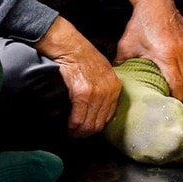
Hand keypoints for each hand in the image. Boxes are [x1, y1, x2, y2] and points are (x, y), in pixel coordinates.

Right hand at [36, 15, 121, 136]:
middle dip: (87, 133)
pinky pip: (78, 118)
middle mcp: (108, 91)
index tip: (88, 131)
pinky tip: (67, 127)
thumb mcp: (102, 72)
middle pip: (99, 123)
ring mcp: (96, 92)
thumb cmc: (82, 57)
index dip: (97, 127)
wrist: (69, 46)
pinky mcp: (82, 93)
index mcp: (115, 87)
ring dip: (78, 132)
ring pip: (88, 123)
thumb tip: (100, 110)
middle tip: (77, 136)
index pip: (109, 117)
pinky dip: (72, 126)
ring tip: (71, 134)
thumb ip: (104, 90)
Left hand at [114, 0, 182, 97]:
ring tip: (178, 92)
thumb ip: (121, 65)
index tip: (168, 107)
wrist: (155, 2)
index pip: (178, 86)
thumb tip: (116, 80)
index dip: (174, 100)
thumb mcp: (126, 46)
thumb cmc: (141, 23)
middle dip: (182, 95)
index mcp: (167, 56)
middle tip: (171, 103)